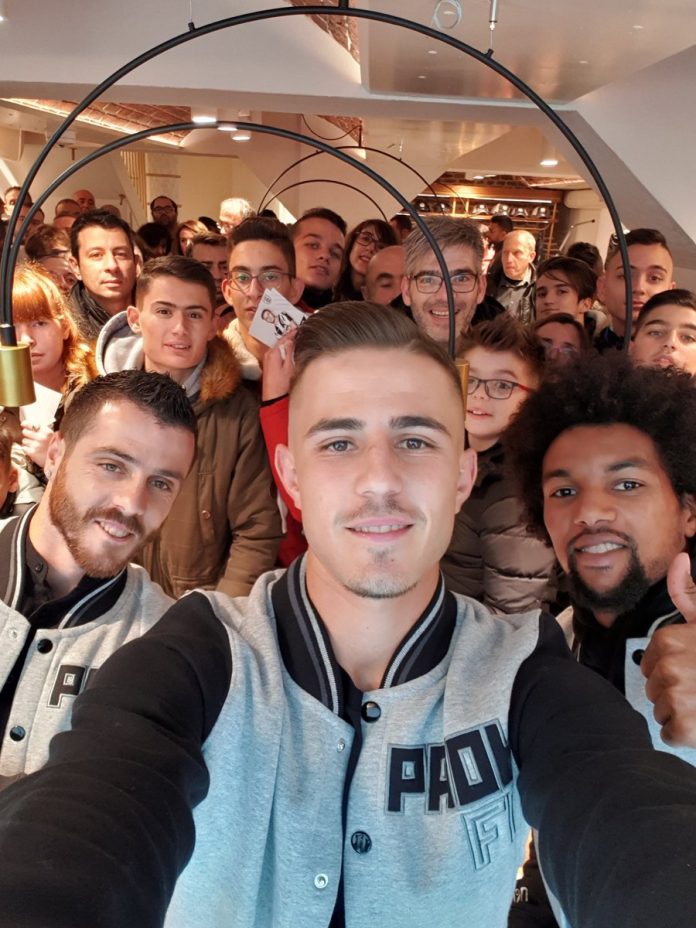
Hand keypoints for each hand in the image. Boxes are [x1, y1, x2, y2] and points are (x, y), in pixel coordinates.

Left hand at [21, 422, 52, 469]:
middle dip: (27, 435)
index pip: (31, 425)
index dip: (26, 424)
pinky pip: (24, 448)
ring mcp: (36, 445)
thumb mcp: (50, 435)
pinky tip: (34, 451)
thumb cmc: (52, 446)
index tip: (23, 425)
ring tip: (35, 446)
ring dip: (28, 443)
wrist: (56, 461)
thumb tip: (23, 424)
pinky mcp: (32, 452)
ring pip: (24, 440)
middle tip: (32, 438)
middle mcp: (41, 437)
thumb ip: (40, 429)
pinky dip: (27, 449)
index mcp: (47, 432)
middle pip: (25, 432)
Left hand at [262, 329, 297, 401]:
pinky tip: (288, 350)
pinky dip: (282, 349)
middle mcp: (268, 354)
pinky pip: (276, 353)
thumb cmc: (281, 385)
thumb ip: (289, 352)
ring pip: (278, 347)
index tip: (297, 328)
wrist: (273, 397)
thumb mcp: (289, 367)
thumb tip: (291, 341)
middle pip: (279, 342)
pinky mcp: (268, 364)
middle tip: (296, 330)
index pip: (283, 339)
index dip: (291, 333)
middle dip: (288, 337)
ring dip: (285, 343)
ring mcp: (267, 359)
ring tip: (294, 338)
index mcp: (273, 353)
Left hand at [641, 551, 695, 747]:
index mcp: (669, 640)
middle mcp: (669, 667)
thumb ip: (687, 593)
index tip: (695, 670)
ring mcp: (677, 697)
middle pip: (653, 688)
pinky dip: (684, 734)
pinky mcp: (686, 727)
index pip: (649, 665)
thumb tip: (680, 558)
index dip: (671, 671)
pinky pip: (668, 733)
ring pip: (659, 710)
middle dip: (675, 691)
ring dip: (680, 712)